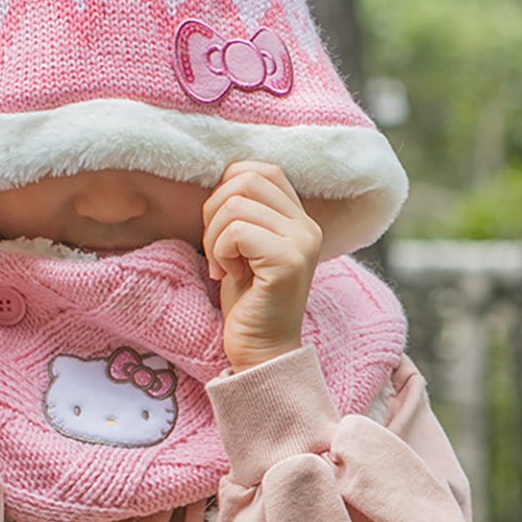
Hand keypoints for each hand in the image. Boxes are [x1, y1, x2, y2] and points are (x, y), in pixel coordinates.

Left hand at [203, 162, 322, 372]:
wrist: (262, 352)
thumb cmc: (248, 300)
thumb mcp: (246, 247)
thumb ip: (245, 211)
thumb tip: (220, 177)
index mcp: (299, 219)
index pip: (261, 170)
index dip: (227, 187)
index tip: (221, 226)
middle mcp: (307, 226)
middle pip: (246, 179)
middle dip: (214, 209)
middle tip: (216, 247)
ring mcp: (302, 242)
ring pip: (235, 205)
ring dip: (214, 237)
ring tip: (224, 266)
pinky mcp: (288, 261)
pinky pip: (236, 231)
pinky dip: (220, 253)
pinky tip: (229, 276)